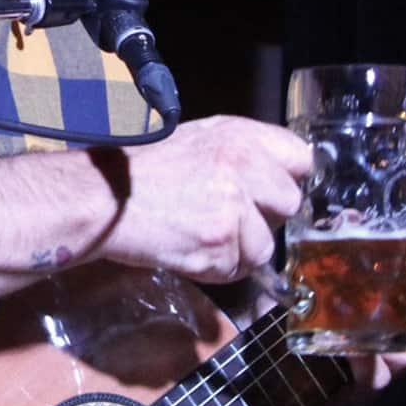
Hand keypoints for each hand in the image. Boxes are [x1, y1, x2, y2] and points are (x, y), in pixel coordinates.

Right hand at [94, 116, 310, 282]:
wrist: (105, 198)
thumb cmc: (144, 171)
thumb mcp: (199, 140)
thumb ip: (245, 153)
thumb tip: (280, 178)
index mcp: (240, 136)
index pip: (300, 158)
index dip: (285, 178)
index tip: (268, 191)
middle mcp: (244, 166)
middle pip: (290, 203)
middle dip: (265, 217)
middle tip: (230, 216)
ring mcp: (234, 207)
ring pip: (266, 245)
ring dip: (240, 249)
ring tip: (202, 234)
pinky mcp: (220, 244)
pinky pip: (238, 269)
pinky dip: (217, 268)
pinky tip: (190, 247)